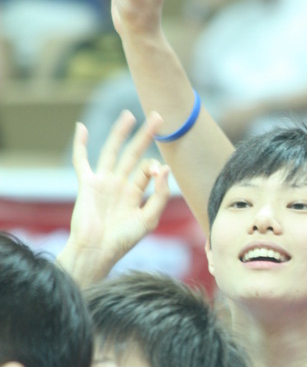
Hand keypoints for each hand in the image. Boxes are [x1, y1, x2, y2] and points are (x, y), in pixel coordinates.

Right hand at [58, 111, 170, 285]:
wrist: (97, 251)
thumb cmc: (123, 240)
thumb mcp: (149, 219)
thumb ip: (160, 195)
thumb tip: (164, 168)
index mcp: (135, 193)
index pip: (148, 170)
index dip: (155, 167)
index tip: (158, 172)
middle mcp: (120, 185)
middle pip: (134, 153)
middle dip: (145, 135)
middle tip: (158, 116)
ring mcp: (103, 183)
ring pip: (113, 151)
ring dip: (120, 133)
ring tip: (129, 115)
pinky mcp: (87, 185)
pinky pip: (82, 161)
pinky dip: (81, 145)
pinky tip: (82, 128)